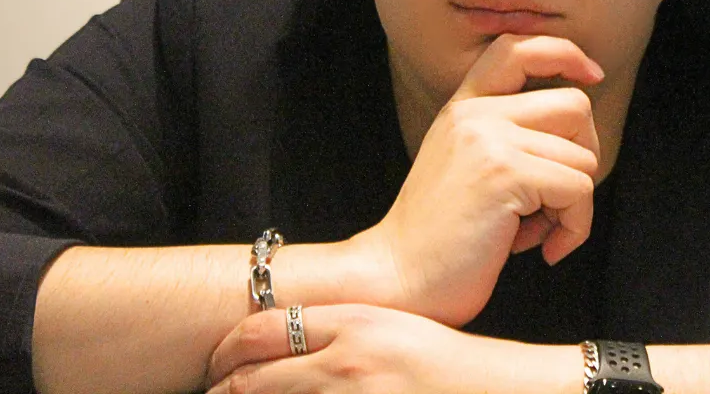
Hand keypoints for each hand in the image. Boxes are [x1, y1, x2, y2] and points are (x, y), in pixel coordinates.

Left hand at [206, 304, 569, 393]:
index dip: (226, 350)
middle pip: (252, 378)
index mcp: (354, 322)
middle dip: (221, 389)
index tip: (214, 362)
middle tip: (209, 392)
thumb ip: (343, 334)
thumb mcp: (394, 332)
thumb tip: (294, 346)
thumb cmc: (451, 364)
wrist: (500, 388)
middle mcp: (346, 360)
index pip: (263, 330)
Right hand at [353, 34, 602, 326]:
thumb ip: (505, 135)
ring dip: (573, 206)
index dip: (564, 53)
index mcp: (464, 107)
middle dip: (585, 155)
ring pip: (583, 156)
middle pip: (575, 105)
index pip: (517, 47)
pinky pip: (579, 190)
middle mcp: (476, 114)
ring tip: (532, 229)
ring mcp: (490, 139)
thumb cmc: (440, 237)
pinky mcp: (507, 174)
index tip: (592, 73)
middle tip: (556, 199)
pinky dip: (574, 228)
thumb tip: (578, 133)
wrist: (397, 278)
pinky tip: (539, 248)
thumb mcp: (465, 165)